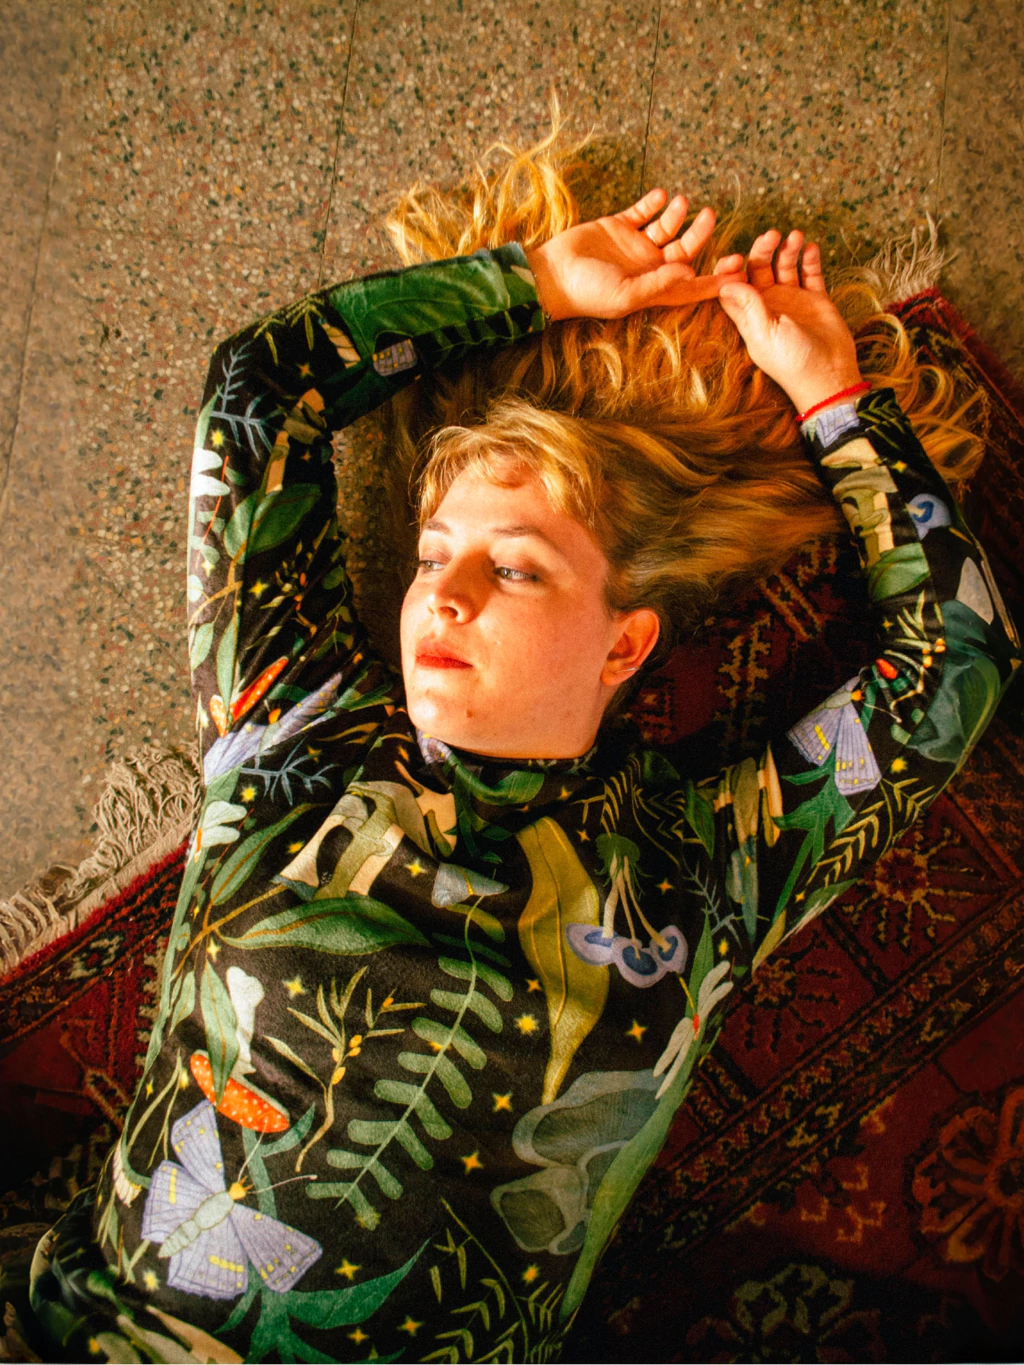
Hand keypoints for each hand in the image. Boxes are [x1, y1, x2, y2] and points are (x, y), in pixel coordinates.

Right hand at [525, 187, 745, 320]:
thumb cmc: (587, 292)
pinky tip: (660, 195)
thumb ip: (658, 283)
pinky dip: (652, 202)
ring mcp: (634, 245)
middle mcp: (648, 267)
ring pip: (666, 227)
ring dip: (677, 214)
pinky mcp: (618, 226)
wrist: (551, 274)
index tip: (738, 269)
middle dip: (700, 234)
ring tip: (681, 201)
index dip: (714, 278)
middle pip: (684, 249)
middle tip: (710, 216)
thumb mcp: (625, 294)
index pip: (691, 284)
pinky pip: (642, 211)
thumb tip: (690, 272)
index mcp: (653, 288)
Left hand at [717, 228, 861, 414]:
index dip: (731, 269)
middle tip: (772, 235)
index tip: (736, 258)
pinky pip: (810, 273)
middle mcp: (768, 305)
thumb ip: (749, 306)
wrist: (829, 376)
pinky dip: (809, 259)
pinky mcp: (815, 299)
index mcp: (748, 315)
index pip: (732, 285)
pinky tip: (810, 248)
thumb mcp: (765, 333)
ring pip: (785, 266)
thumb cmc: (792, 362)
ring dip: (787, 250)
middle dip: (762, 250)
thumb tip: (724, 282)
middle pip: (758, 269)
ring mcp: (792, 300)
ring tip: (796, 237)